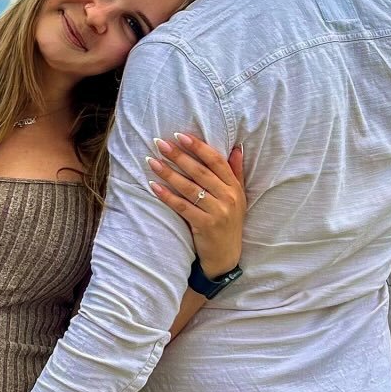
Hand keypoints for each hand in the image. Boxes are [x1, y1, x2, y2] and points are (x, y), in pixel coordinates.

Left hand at [147, 133, 245, 275]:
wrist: (226, 256)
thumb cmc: (228, 223)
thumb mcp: (238, 197)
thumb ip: (235, 173)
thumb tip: (236, 148)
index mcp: (235, 187)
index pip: (216, 161)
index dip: (198, 147)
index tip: (179, 135)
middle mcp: (228, 198)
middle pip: (200, 172)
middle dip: (178, 156)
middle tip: (160, 143)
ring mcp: (218, 212)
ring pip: (189, 188)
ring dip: (168, 173)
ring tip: (152, 161)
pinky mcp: (205, 226)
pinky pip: (182, 207)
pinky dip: (167, 196)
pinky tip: (153, 186)